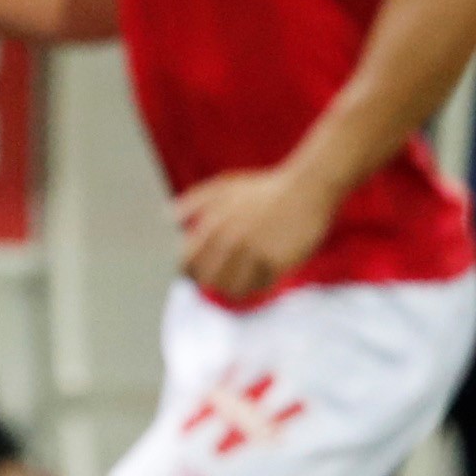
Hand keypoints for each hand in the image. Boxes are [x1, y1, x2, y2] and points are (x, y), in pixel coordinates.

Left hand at [174, 165, 338, 301]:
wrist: (308, 187)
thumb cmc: (264, 188)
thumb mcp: (224, 187)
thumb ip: (194, 201)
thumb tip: (166, 217)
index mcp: (213, 223)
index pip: (186, 262)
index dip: (186, 272)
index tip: (191, 273)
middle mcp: (231, 240)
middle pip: (207, 280)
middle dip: (208, 282)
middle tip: (214, 279)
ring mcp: (255, 252)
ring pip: (232, 288)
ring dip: (231, 288)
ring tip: (235, 280)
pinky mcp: (277, 262)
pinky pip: (258, 286)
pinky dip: (255, 285)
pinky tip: (257, 275)